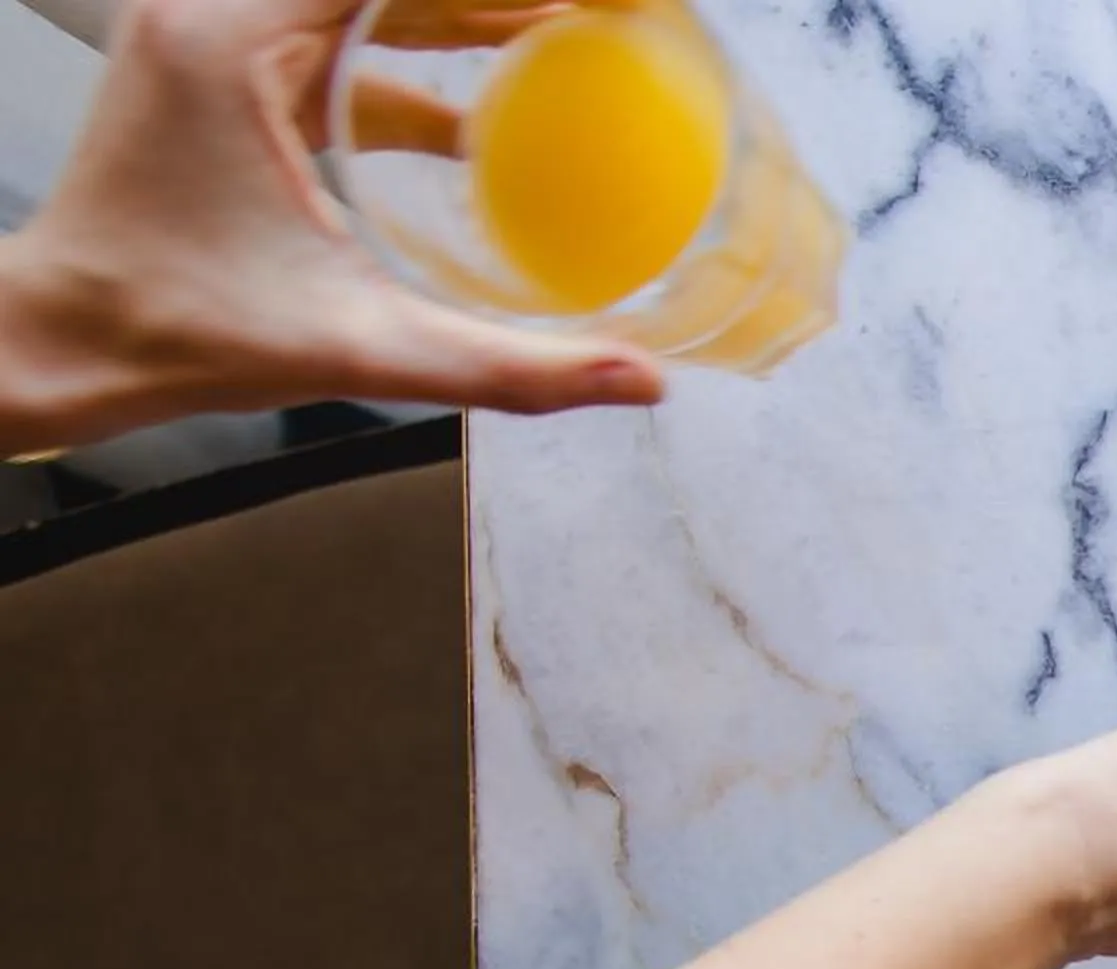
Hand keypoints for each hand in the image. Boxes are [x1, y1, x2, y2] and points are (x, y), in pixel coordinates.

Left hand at [0, 0, 660, 454]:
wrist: (74, 341)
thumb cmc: (181, 329)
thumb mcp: (365, 350)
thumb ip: (511, 369)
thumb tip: (640, 380)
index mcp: (232, 39)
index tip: (581, 10)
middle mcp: (212, 11)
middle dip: (486, 0)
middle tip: (586, 23)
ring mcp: (210, 32)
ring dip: (452, 12)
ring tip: (552, 34)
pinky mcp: (219, 70)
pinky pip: (329, 30)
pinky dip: (405, 52)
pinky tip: (477, 115)